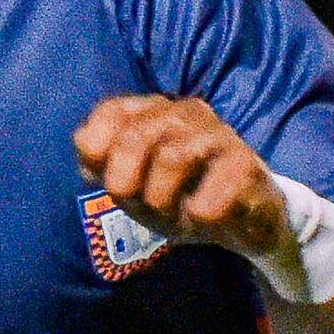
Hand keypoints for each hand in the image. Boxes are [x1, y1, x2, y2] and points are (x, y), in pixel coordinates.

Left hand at [74, 93, 292, 264]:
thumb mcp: (130, 185)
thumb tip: (86, 144)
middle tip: (141, 205)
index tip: (114, 183)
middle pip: (135, 138)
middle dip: (127, 185)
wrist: (243, 222)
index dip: (101, 153)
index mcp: (154, 111)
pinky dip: (198, 217)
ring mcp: (219, 134)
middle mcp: (186, 112)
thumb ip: (100, 163)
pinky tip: (206, 216)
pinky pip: (207, 196)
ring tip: (176, 214)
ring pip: (172, 159)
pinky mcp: (247, 165)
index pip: (112, 113)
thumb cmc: (180, 198)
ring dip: (163, 201)